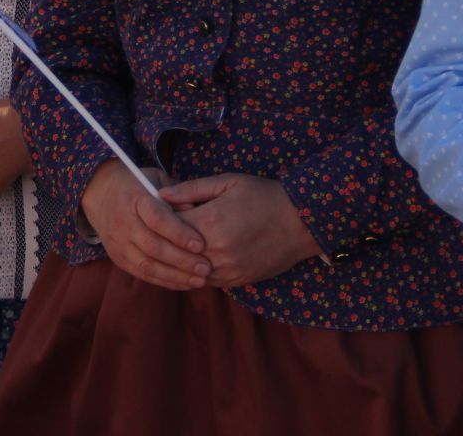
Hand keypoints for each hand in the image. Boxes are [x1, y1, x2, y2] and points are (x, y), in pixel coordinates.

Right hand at [81, 160, 207, 290]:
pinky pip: (143, 274)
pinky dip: (165, 281)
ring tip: (200, 280)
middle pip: (153, 246)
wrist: (102, 196)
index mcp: (134, 199)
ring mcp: (119, 243)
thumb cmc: (138, 186)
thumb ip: (177, 195)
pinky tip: (184, 283)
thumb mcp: (157, 181)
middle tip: (206, 267)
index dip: (179, 233)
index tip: (201, 244)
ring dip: (175, 275)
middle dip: (182, 260)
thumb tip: (196, 211)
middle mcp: (123, 222)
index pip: (156, 219)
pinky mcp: (118, 258)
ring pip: (147, 265)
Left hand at [160, 174, 320, 287]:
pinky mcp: (236, 281)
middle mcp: (216, 250)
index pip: (168, 224)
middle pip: (174, 251)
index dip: (162, 217)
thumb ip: (192, 188)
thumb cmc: (263, 196)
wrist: (301, 222)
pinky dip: (196, 271)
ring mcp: (226, 269)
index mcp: (211, 221)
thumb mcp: (228, 182)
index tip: (163, 209)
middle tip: (165, 229)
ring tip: (179, 244)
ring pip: (187, 271)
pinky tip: (197, 258)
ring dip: (180, 259)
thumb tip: (161, 193)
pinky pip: (206, 281)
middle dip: (167, 240)